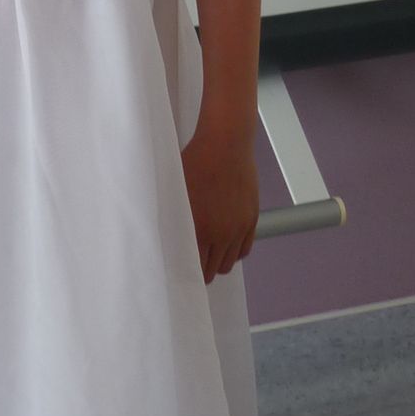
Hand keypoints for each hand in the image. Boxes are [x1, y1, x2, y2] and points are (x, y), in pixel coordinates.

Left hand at [179, 123, 259, 284]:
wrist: (225, 144)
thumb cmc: (195, 162)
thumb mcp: (175, 189)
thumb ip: (172, 216)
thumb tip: (163, 235)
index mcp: (199, 227)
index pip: (194, 266)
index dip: (186, 271)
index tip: (179, 270)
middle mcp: (221, 233)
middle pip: (213, 270)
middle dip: (201, 271)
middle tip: (193, 265)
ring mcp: (239, 227)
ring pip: (229, 263)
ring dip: (218, 263)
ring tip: (208, 254)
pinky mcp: (251, 219)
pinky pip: (244, 250)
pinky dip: (234, 252)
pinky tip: (224, 246)